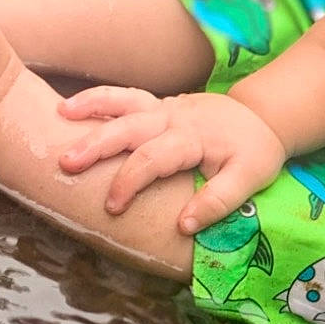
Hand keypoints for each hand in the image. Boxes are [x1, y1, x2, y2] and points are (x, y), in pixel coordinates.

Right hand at [57, 87, 286, 231]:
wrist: (263, 116)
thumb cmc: (255, 151)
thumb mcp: (249, 180)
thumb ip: (218, 202)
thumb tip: (182, 226)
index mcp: (193, 137)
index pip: (153, 159)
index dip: (130, 182)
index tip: (111, 207)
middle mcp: (174, 117)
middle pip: (130, 126)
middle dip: (97, 144)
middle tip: (67, 163)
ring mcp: (165, 107)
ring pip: (124, 101)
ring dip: (92, 105)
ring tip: (61, 114)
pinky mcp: (159, 105)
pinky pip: (126, 97)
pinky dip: (101, 99)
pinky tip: (74, 107)